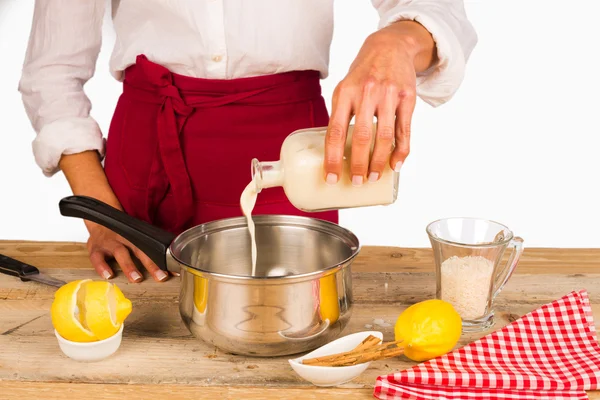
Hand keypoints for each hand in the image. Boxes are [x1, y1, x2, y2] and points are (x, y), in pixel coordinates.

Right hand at [58, 151, 169, 282]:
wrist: (99, 218)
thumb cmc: (122, 231)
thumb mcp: (136, 234)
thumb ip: (149, 245)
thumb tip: (169, 259)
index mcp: (136, 235)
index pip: (152, 248)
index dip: (163, 260)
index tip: (173, 271)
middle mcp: (124, 237)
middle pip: (140, 250)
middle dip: (151, 264)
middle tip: (160, 276)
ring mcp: (109, 243)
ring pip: (120, 253)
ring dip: (129, 266)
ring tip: (136, 278)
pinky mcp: (95, 248)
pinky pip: (97, 258)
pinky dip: (102, 267)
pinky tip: (108, 276)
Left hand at [324, 21, 436, 184]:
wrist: (390, 46)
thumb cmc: (363, 75)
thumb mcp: (345, 89)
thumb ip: (342, 116)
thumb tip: (337, 153)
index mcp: (344, 93)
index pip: (335, 131)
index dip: (333, 158)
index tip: (331, 177)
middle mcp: (366, 92)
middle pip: (361, 137)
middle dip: (358, 164)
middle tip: (356, 182)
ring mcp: (389, 95)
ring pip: (384, 137)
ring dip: (378, 162)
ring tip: (373, 177)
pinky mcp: (407, 98)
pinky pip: (404, 131)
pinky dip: (401, 152)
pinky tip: (395, 165)